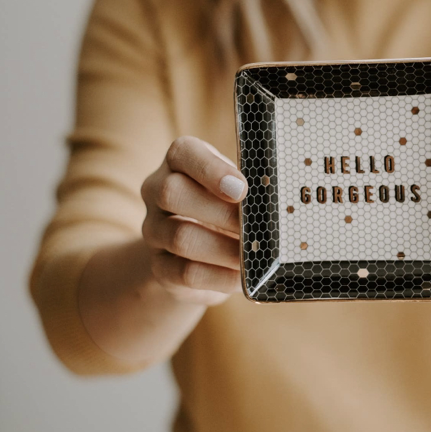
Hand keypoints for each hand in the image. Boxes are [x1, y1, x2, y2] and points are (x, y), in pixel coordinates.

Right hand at [140, 136, 247, 304]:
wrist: (191, 250)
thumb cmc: (225, 205)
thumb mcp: (235, 188)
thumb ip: (249, 188)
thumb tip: (276, 205)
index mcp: (180, 162)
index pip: (183, 153)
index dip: (211, 169)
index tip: (242, 188)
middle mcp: (157, 190)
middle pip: (173, 193)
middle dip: (221, 212)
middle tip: (257, 226)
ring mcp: (154, 230)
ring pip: (181, 237)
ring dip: (225, 250)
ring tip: (255, 257)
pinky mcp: (160, 267)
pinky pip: (186, 273)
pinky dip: (220, 277)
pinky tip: (243, 278)